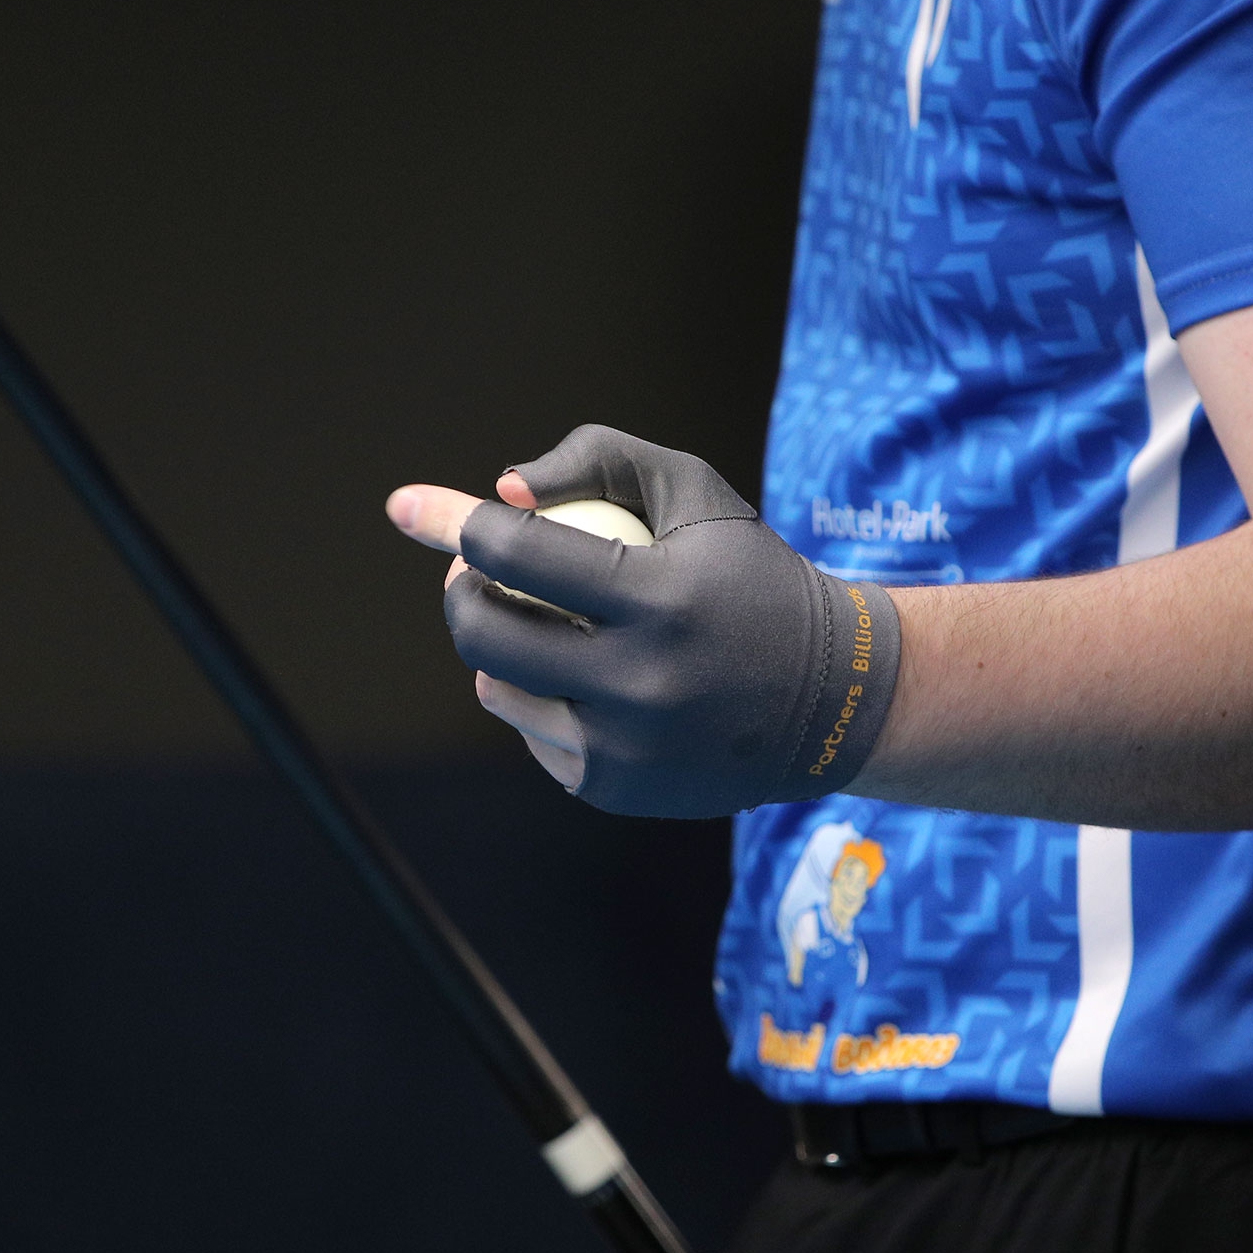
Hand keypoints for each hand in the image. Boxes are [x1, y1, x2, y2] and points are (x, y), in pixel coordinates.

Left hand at [386, 425, 902, 818]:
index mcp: (662, 601)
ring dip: (496, 649)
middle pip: (483, 634)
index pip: (517, 555)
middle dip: (459, 593)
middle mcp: (641, 684)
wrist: (831, 699)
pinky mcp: (615, 791)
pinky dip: (542, 699)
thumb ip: (598, 462)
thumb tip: (500, 491)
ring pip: (498, 688)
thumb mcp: (696, 492)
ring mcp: (625, 749)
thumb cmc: (750, 577)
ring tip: (540, 627)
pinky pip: (535, 734)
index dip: (458, 526)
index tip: (420, 510)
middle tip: (474, 576)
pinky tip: (585, 683)